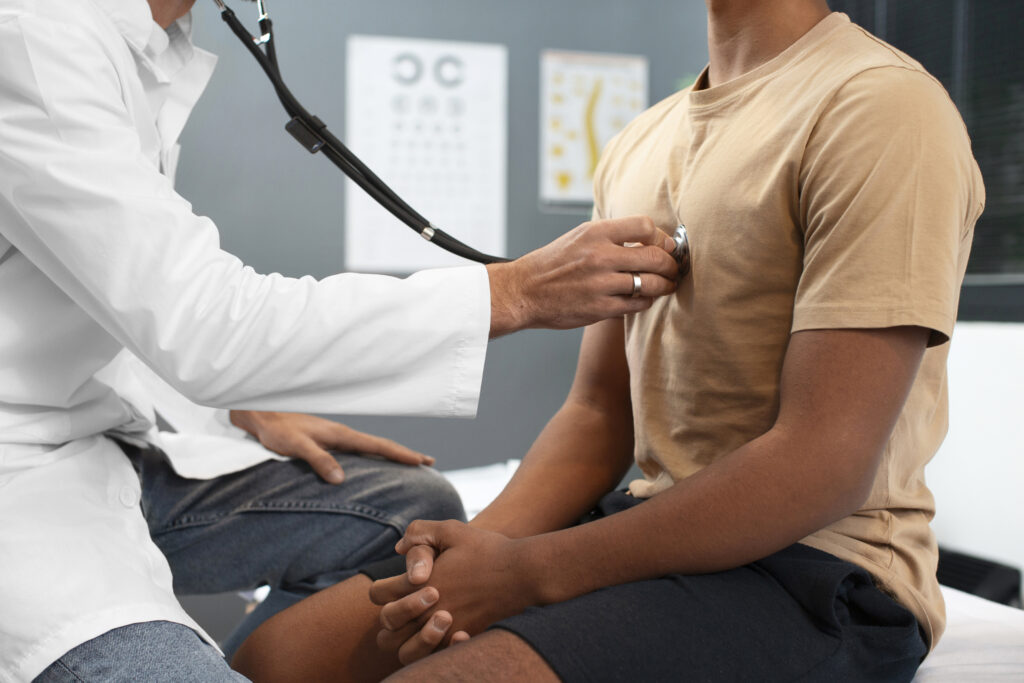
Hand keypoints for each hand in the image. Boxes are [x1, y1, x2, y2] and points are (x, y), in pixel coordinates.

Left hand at [229, 410, 433, 483]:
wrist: (259, 414)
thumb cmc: (276, 428)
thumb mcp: (296, 446)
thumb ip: (319, 460)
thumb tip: (341, 479)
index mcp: (340, 434)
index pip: (378, 445)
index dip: (401, 454)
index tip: (422, 461)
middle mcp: (341, 435)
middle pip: (380, 445)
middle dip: (403, 454)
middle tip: (426, 462)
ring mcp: (334, 437)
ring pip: (369, 447)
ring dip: (388, 454)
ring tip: (405, 462)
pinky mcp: (325, 440)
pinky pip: (356, 449)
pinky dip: (371, 455)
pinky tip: (370, 462)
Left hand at [370, 521, 535, 664]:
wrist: (523, 573)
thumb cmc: (488, 550)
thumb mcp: (452, 530)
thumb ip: (421, 532)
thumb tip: (399, 547)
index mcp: (418, 584)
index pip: (378, 594)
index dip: (382, 589)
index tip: (399, 583)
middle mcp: (427, 610)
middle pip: (386, 628)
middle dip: (392, 616)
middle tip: (414, 604)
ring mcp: (445, 629)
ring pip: (406, 652)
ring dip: (409, 640)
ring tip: (427, 623)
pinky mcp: (462, 639)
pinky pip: (437, 658)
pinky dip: (437, 651)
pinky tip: (451, 632)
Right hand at [487, 215, 678, 336]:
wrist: (524, 291)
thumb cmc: (553, 264)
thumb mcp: (578, 237)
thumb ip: (611, 236)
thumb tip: (648, 237)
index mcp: (595, 233)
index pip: (644, 226)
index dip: (661, 237)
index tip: (664, 245)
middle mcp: (600, 256)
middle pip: (654, 256)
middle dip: (670, 264)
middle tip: (673, 269)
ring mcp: (600, 284)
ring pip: (650, 283)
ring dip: (664, 285)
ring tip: (665, 285)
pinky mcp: (600, 308)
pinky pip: (637, 304)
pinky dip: (645, 301)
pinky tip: (643, 298)